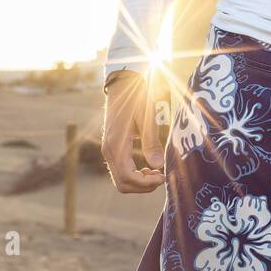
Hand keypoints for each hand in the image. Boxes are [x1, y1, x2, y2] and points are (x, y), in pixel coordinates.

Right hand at [101, 71, 166, 193]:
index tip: (162, 176)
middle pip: (122, 184)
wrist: (122, 84)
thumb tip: (158, 166)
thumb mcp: (147, 118)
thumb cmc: (137, 98)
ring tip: (155, 172)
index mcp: (117, 144)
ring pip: (119, 180)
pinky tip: (146, 167)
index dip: (146, 183)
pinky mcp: (110, 148)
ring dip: (138, 182)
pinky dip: (132, 175)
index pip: (128, 177)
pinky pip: (119, 171)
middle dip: (143, 186)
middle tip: (160, 177)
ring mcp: (107, 150)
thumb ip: (151, 142)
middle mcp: (108, 150)